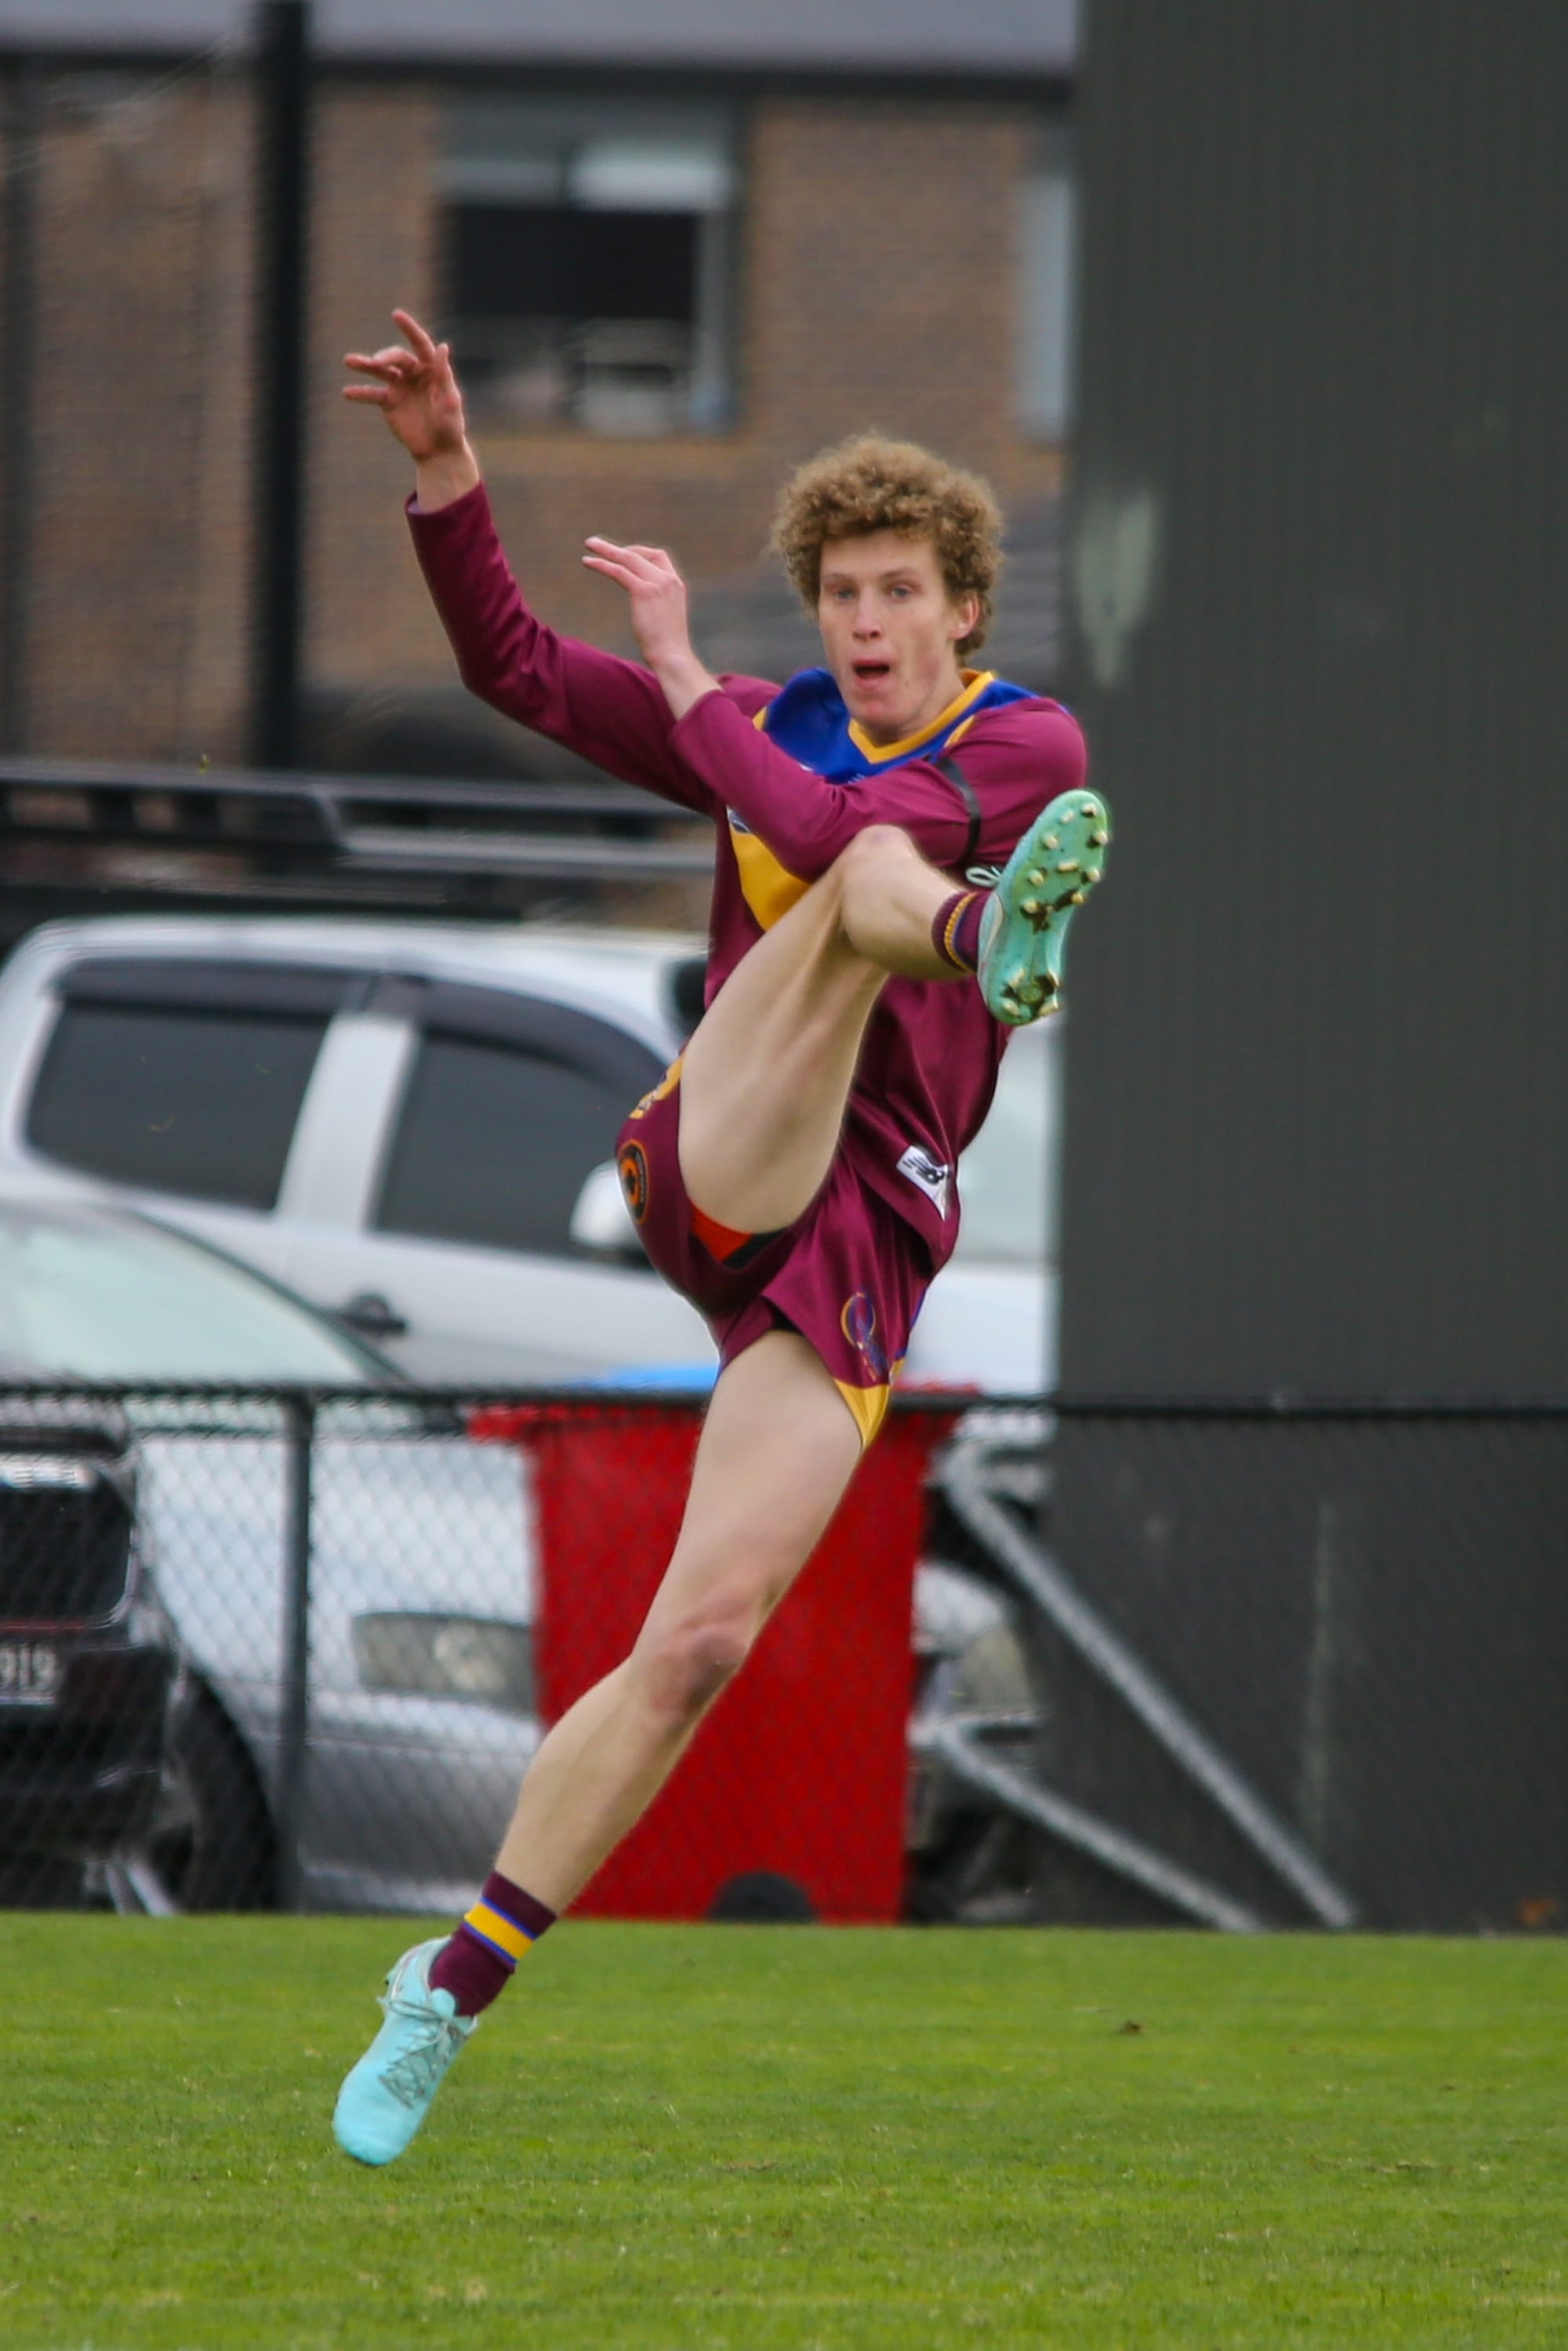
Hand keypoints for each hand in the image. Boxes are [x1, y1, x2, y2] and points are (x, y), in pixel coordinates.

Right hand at [343, 309, 477, 501]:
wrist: (438, 451)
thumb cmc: (450, 426)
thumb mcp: (449, 401)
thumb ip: (444, 374)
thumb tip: (442, 345)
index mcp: (431, 368)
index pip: (420, 344)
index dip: (409, 328)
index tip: (396, 315)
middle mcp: (413, 373)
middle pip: (396, 358)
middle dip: (384, 358)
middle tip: (375, 363)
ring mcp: (399, 386)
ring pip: (380, 371)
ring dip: (365, 365)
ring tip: (348, 360)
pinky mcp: (388, 402)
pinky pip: (372, 394)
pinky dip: (360, 393)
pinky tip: (346, 392)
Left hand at [581, 538, 715, 716]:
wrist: (672, 655)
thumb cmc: (667, 646)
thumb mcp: (665, 619)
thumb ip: (656, 606)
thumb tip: (644, 611)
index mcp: (676, 584)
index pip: (658, 556)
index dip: (638, 553)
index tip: (622, 556)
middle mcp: (668, 579)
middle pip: (640, 554)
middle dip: (617, 548)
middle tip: (596, 544)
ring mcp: (657, 583)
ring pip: (627, 558)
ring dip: (606, 550)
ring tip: (589, 544)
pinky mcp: (643, 591)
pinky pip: (618, 571)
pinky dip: (602, 564)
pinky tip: (587, 562)